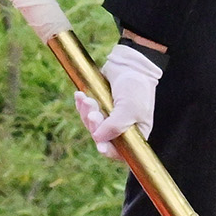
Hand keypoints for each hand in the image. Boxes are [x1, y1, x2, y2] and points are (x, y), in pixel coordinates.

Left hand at [73, 42, 162, 157]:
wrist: (130, 63)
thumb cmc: (136, 86)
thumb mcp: (130, 108)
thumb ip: (116, 126)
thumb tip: (98, 139)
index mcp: (135, 134)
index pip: (120, 152)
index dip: (109, 150)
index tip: (101, 147)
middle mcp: (122, 129)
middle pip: (102, 138)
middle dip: (94, 125)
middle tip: (93, 112)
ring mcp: (109, 118)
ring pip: (91, 125)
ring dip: (86, 113)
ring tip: (87, 99)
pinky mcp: (100, 107)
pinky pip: (86, 112)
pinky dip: (82, 105)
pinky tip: (80, 95)